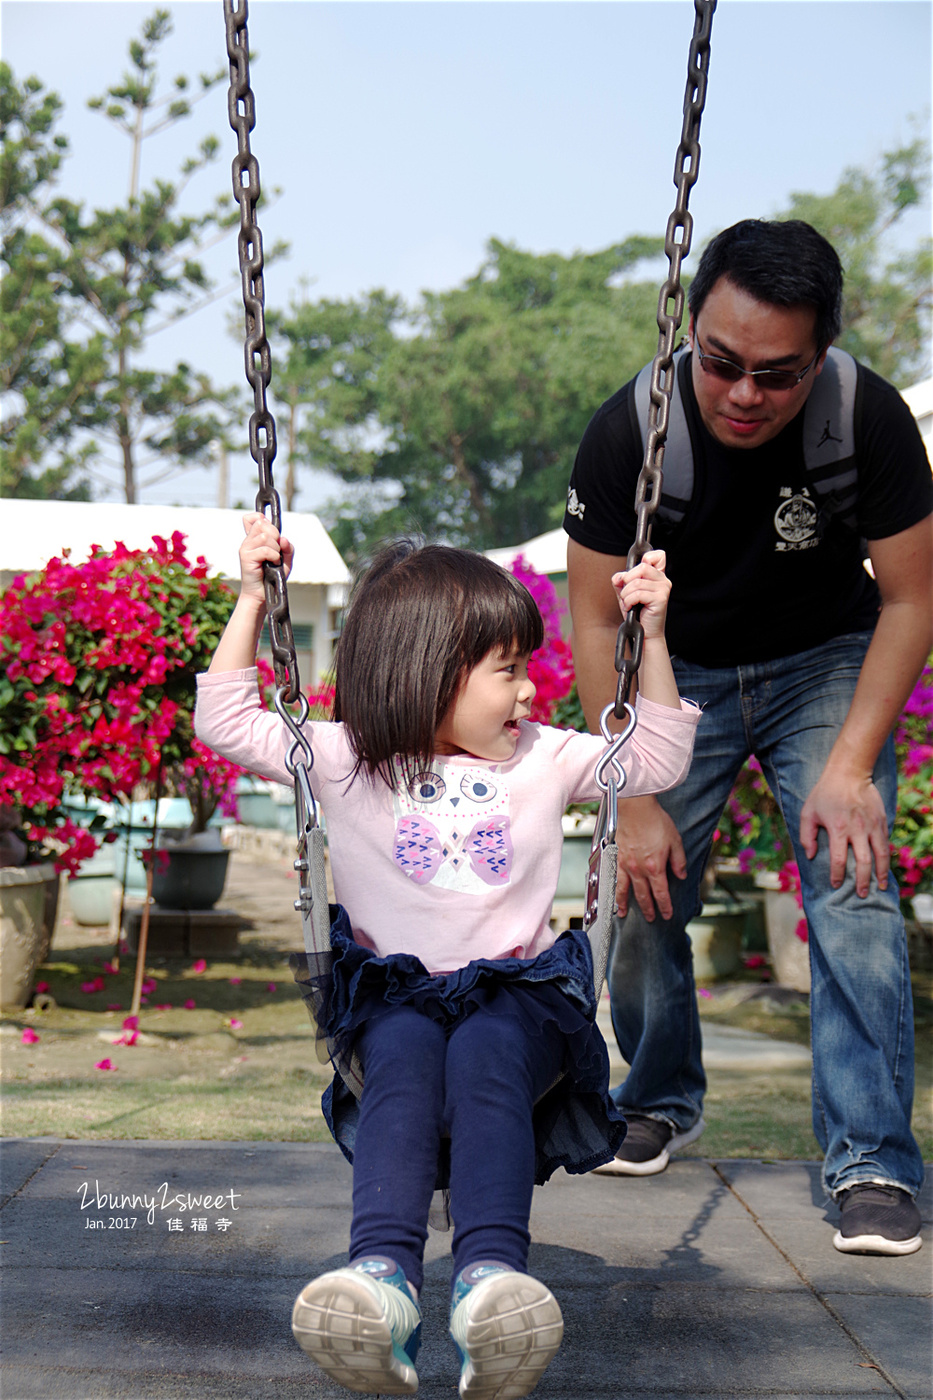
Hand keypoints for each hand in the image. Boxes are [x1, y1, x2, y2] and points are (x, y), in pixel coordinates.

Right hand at [239, 512, 292, 601]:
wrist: (261, 596)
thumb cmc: (271, 578)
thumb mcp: (285, 561)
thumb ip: (288, 548)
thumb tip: (284, 539)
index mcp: (254, 539)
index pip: (253, 517)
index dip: (263, 519)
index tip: (272, 532)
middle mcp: (248, 541)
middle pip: (262, 523)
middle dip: (275, 535)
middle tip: (276, 550)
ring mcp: (245, 549)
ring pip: (265, 537)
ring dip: (275, 548)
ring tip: (274, 559)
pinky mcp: (246, 558)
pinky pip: (265, 550)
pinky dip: (274, 557)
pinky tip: (273, 564)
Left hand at [612, 550, 670, 639]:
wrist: (645, 633)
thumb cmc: (638, 613)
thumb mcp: (626, 593)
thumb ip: (621, 581)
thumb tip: (618, 576)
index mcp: (657, 575)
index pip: (658, 555)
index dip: (645, 558)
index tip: (636, 573)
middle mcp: (663, 580)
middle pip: (642, 567)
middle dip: (627, 581)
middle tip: (626, 594)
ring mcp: (663, 589)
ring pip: (637, 582)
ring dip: (626, 595)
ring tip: (628, 603)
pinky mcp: (660, 598)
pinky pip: (638, 593)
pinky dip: (629, 601)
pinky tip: (631, 607)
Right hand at [615, 795, 686, 920]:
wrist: (635, 807)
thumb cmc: (654, 820)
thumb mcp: (675, 840)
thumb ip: (679, 861)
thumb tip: (681, 875)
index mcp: (655, 866)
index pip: (661, 893)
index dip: (665, 906)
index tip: (667, 914)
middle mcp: (639, 869)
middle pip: (644, 895)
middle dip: (649, 909)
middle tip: (651, 918)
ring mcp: (626, 864)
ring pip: (625, 890)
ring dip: (625, 904)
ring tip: (624, 914)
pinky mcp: (617, 857)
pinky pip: (615, 879)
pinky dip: (614, 890)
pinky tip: (613, 894)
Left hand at [799, 768, 889, 897]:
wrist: (848, 773)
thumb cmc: (824, 793)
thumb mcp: (808, 812)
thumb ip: (806, 835)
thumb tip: (810, 856)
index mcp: (838, 829)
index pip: (839, 860)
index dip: (837, 875)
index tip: (836, 884)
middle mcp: (857, 829)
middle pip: (864, 862)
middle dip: (863, 882)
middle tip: (861, 895)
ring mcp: (872, 825)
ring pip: (881, 855)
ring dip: (881, 874)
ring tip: (880, 887)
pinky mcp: (881, 821)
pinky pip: (886, 843)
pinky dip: (886, 858)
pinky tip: (884, 867)